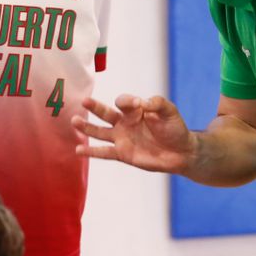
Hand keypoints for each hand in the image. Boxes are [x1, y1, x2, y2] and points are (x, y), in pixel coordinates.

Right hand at [74, 94, 195, 173]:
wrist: (181, 153)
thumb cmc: (175, 129)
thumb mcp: (169, 111)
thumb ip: (157, 103)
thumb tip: (142, 102)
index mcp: (136, 110)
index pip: (124, 102)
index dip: (128, 101)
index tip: (138, 104)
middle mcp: (125, 122)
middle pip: (106, 113)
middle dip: (95, 107)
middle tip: (84, 101)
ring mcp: (122, 138)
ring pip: (100, 132)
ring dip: (87, 127)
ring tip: (74, 121)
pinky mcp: (122, 154)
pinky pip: (104, 152)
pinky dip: (92, 152)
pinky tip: (78, 150)